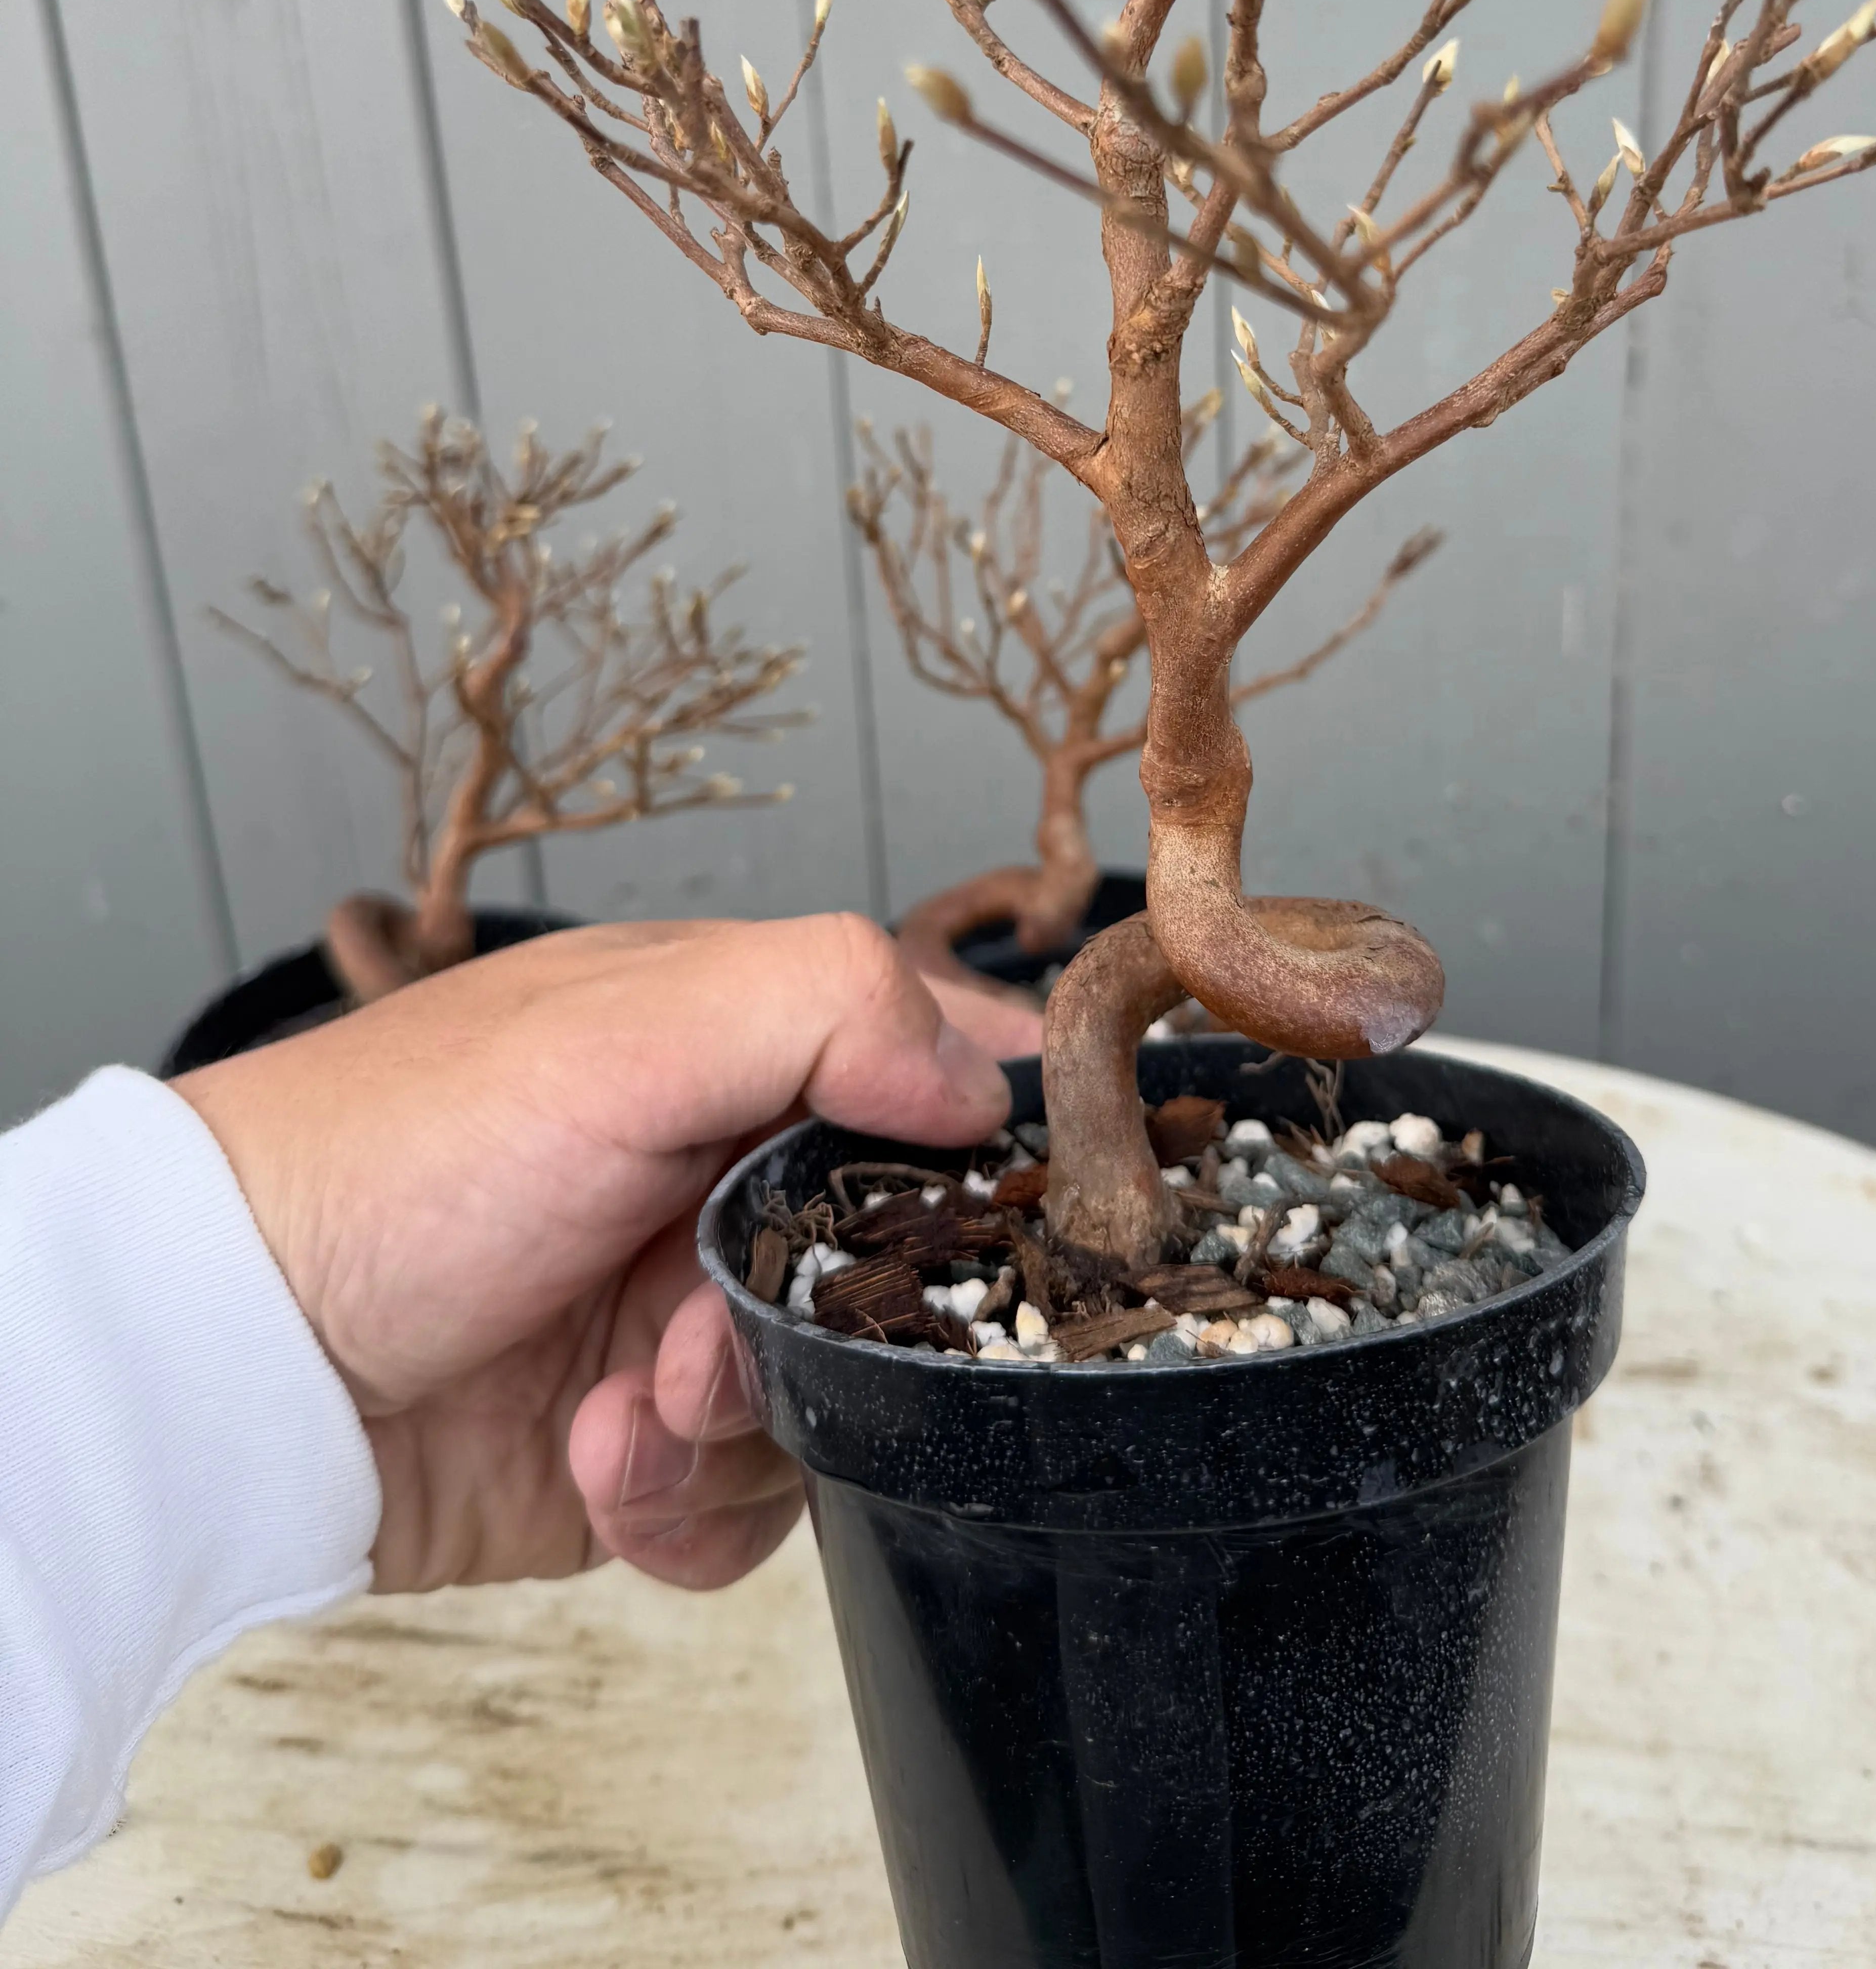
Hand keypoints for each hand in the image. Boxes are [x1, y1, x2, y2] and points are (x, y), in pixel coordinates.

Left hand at [173, 915, 1043, 1593]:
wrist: (235, 1357)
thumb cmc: (404, 1158)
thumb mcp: (620, 1032)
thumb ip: (821, 1004)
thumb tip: (976, 1071)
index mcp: (737, 1049)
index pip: (933, 1066)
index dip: (983, 1139)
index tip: (996, 1206)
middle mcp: (726, 1183)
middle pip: (906, 1269)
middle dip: (832, 1323)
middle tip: (708, 1331)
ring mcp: (687, 1322)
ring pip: (838, 1404)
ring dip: (739, 1425)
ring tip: (623, 1406)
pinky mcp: (644, 1453)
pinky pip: (748, 1515)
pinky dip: (684, 1506)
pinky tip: (593, 1459)